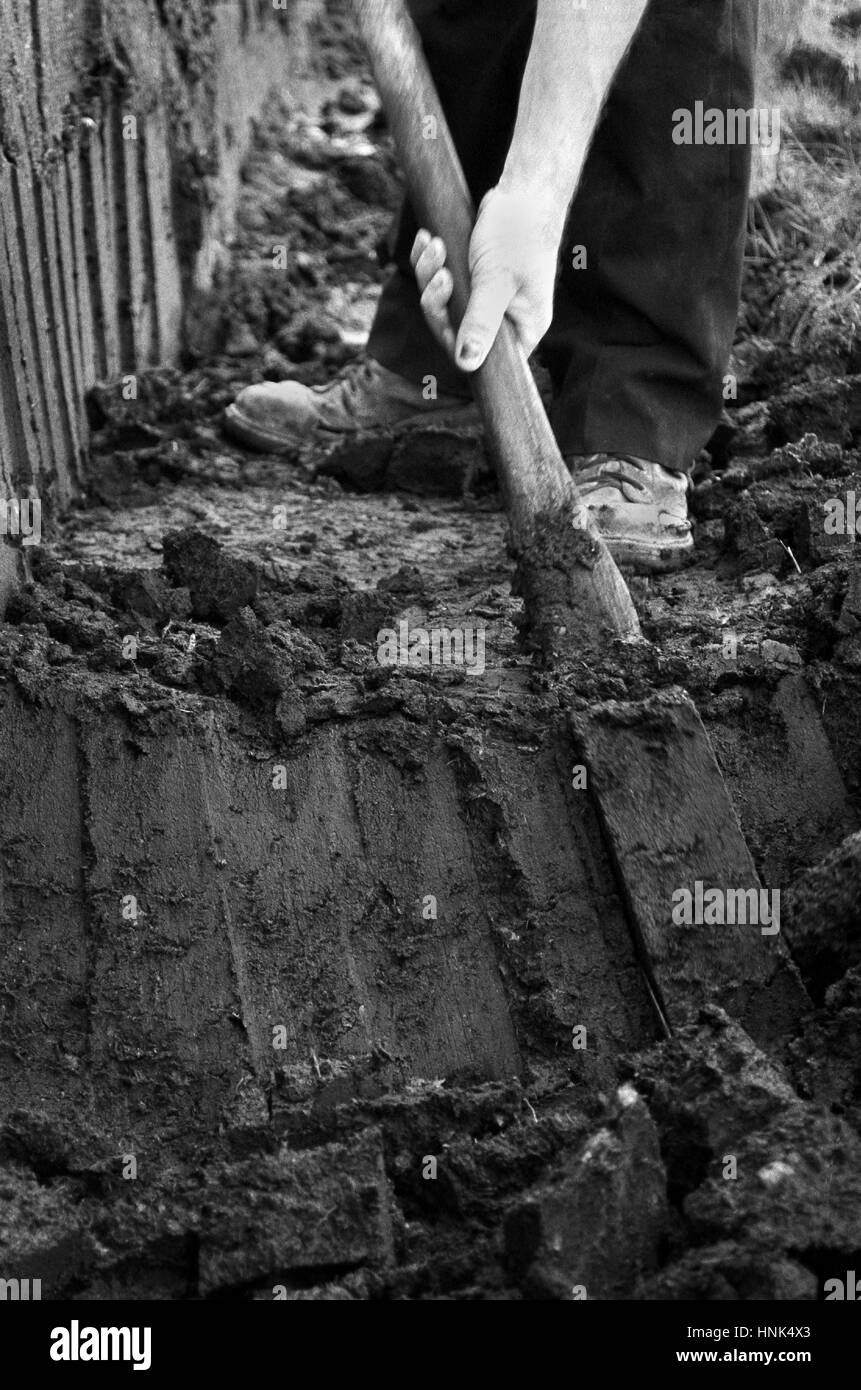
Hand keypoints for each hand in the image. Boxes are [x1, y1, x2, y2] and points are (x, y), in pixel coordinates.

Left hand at [410, 184, 562, 372]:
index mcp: (523, 327)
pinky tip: (428, 240)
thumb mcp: (497, 282)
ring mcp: (486, 297)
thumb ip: (481, 323)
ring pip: (443, 301)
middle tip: (441, 273)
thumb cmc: (520, 234)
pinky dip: (430, 260)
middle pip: (454, 328)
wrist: (525, 191)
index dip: (455, 340)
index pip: (482, 354)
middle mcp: (505, 317)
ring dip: (430, 274)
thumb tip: (468, 363)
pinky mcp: (471, 276)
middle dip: (438, 299)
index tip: (443, 314)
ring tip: (435, 246)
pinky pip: (441, 278)